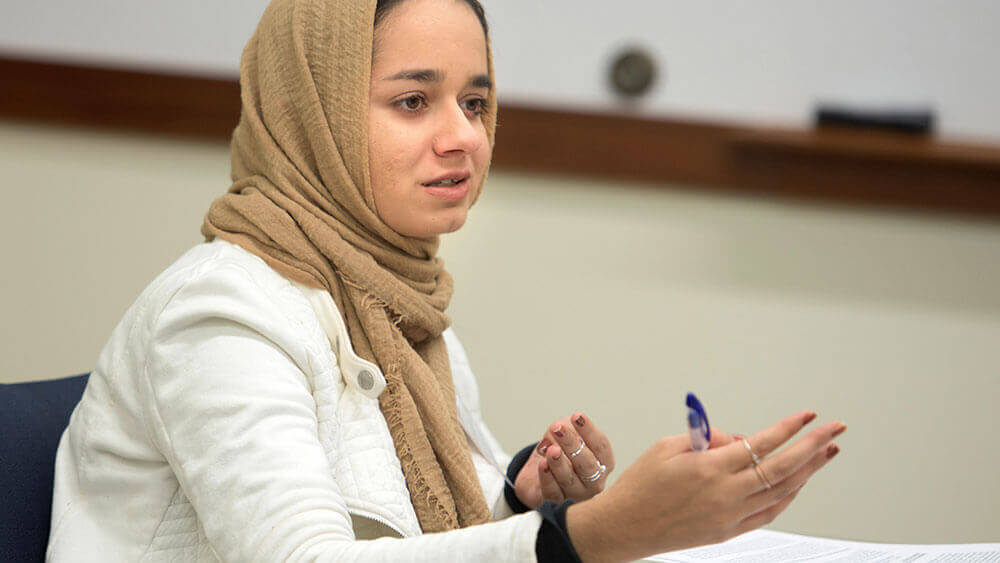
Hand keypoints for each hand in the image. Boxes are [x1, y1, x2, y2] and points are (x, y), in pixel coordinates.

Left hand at [514, 412, 615, 507]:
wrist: (539, 473)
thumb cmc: (559, 451)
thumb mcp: (565, 435)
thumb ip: (568, 429)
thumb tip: (564, 428)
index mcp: (603, 462)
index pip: (601, 446)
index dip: (589, 431)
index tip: (577, 417)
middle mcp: (594, 482)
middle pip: (587, 464)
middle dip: (572, 444)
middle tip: (557, 428)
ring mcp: (577, 496)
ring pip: (570, 480)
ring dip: (559, 463)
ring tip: (551, 449)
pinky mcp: (557, 505)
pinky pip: (553, 493)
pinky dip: (547, 478)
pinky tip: (542, 465)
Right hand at [566, 411, 845, 562]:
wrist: (625, 526)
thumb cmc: (641, 484)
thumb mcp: (668, 447)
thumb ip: (708, 439)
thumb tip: (740, 440)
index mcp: (708, 468)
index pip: (760, 443)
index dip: (787, 428)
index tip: (807, 415)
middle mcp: (725, 494)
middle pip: (781, 468)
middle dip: (813, 447)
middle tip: (835, 430)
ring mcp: (730, 516)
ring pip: (781, 492)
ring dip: (808, 470)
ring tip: (826, 452)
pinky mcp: (728, 532)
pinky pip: (769, 513)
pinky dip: (788, 496)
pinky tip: (799, 482)